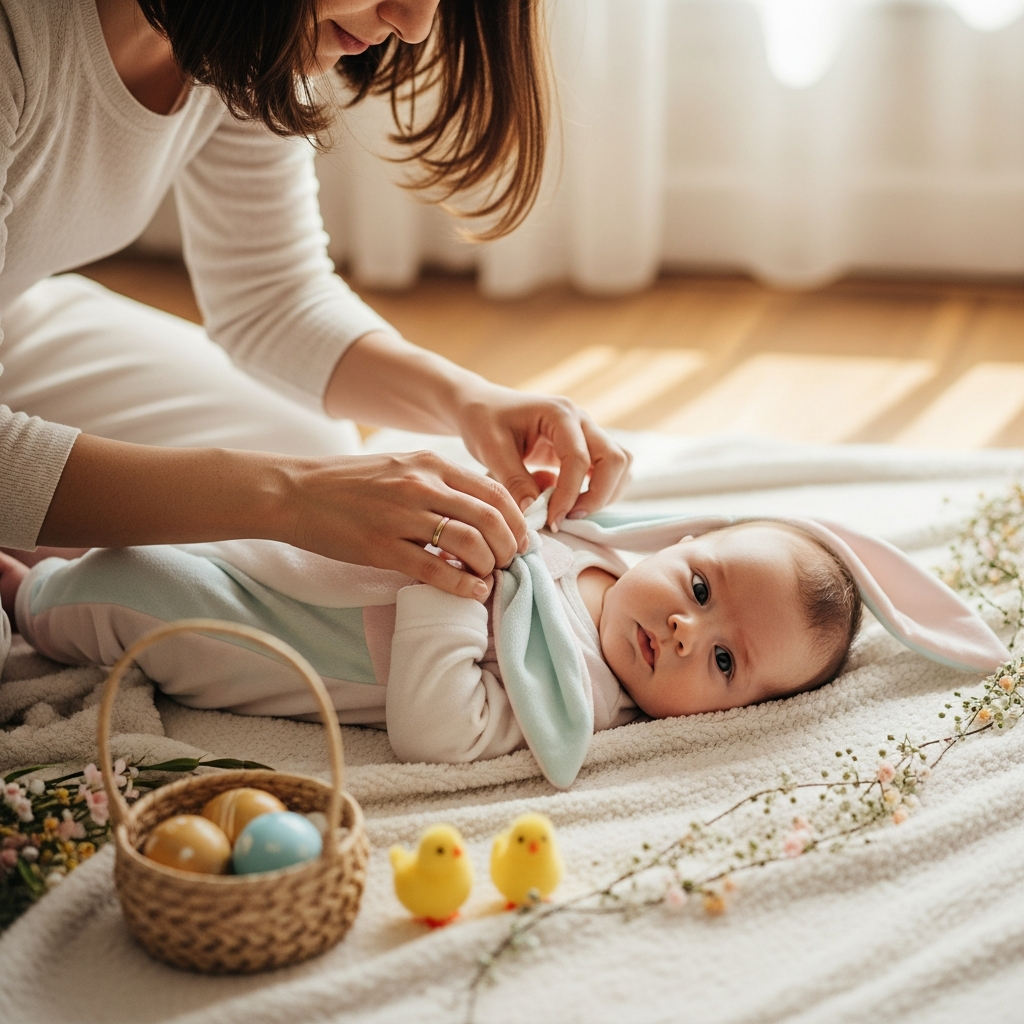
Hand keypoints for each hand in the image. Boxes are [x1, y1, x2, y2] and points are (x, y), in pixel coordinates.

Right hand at [282, 450, 526, 600]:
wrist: (294, 492)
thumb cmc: (349, 483)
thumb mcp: (401, 466)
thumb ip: (440, 483)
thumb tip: (480, 512)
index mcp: (430, 464)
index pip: (495, 492)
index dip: (517, 521)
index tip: (521, 540)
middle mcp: (421, 485)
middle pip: (490, 519)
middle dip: (510, 547)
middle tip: (510, 563)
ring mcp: (401, 516)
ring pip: (469, 545)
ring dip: (489, 566)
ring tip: (489, 577)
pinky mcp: (381, 547)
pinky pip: (435, 570)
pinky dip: (463, 585)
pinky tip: (473, 592)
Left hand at [455, 385, 632, 530]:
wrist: (482, 406)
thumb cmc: (483, 421)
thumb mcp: (491, 449)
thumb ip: (514, 481)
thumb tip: (535, 514)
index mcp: (559, 413)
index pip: (579, 458)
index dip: (569, 494)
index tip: (552, 520)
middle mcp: (581, 420)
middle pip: (615, 459)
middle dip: (597, 495)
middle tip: (567, 518)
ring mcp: (587, 432)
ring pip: (620, 465)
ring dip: (604, 494)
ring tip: (570, 513)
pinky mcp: (586, 447)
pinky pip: (608, 470)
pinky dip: (599, 490)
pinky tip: (569, 502)